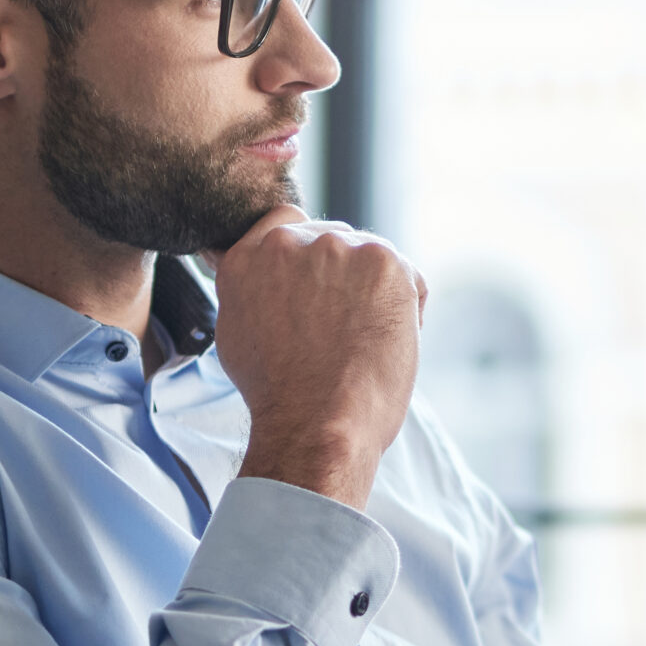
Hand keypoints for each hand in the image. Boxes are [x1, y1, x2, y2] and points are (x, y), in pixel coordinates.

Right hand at [209, 204, 426, 508]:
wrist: (316, 422)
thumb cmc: (278, 394)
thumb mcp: (237, 330)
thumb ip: (248, 287)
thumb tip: (248, 266)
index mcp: (249, 256)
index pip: (284, 222)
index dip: (306, 254)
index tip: (315, 285)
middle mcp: (290, 242)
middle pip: (332, 240)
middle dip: (342, 278)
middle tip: (341, 330)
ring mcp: (339, 247)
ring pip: (371, 258)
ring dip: (374, 291)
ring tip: (360, 342)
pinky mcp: (385, 262)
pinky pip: (408, 277)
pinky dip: (407, 308)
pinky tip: (385, 343)